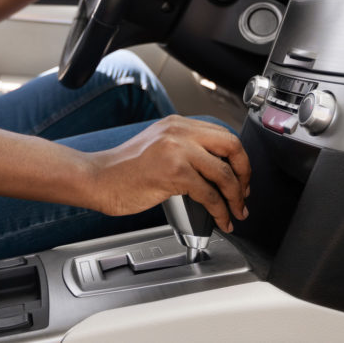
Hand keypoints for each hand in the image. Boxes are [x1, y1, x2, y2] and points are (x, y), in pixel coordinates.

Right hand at [86, 115, 250, 231]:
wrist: (98, 179)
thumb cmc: (123, 170)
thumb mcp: (158, 147)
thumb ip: (184, 149)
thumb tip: (214, 168)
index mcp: (177, 124)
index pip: (223, 134)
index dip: (239, 159)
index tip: (241, 177)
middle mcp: (179, 132)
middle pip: (232, 147)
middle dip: (245, 174)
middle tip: (244, 193)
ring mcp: (177, 150)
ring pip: (225, 173)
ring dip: (236, 197)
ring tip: (236, 211)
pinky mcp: (174, 172)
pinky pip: (210, 194)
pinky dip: (221, 211)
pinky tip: (221, 220)